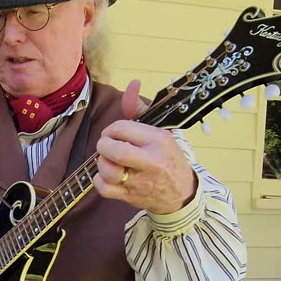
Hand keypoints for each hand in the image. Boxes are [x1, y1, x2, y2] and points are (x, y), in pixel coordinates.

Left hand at [93, 81, 196, 213]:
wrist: (180, 192)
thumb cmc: (167, 157)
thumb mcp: (159, 130)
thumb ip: (139, 108)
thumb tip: (132, 83)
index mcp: (159, 140)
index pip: (123, 128)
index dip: (111, 129)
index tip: (113, 133)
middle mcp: (151, 161)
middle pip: (115, 150)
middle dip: (103, 144)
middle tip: (105, 145)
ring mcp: (141, 181)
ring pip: (108, 170)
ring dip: (101, 162)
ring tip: (108, 159)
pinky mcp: (131, 197)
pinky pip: (105, 189)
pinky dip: (100, 180)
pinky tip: (107, 175)